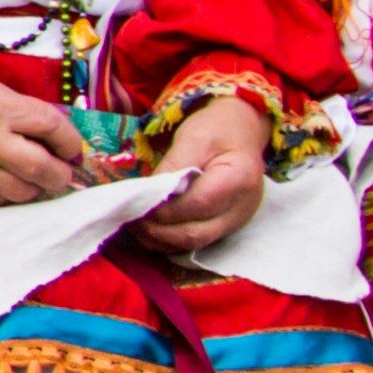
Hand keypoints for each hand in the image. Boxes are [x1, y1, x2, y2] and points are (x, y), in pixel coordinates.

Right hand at [0, 64, 93, 207]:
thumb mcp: (1, 94)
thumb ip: (33, 117)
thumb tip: (69, 149)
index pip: (50, 127)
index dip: (71, 141)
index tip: (72, 149)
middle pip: (40, 167)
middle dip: (61, 173)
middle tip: (62, 170)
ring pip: (24, 191)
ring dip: (38, 185)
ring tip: (35, 174)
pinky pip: (3, 200)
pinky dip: (14, 191)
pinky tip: (10, 177)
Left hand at [138, 96, 275, 251]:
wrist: (242, 130)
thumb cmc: (217, 128)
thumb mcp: (193, 138)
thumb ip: (172, 166)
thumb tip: (147, 194)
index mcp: (239, 180)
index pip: (197, 205)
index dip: (164, 209)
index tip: (136, 203)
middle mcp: (242, 208)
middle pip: (195, 233)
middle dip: (157, 230)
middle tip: (130, 218)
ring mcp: (236, 221)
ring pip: (194, 244)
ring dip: (160, 239)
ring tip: (136, 225)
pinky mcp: (226, 226)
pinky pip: (196, 241)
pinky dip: (171, 239)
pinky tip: (152, 228)